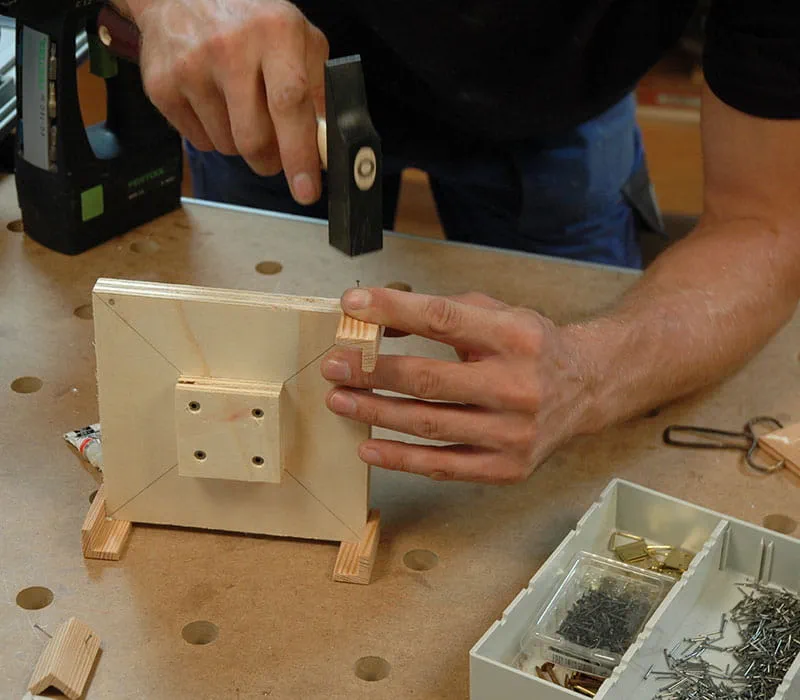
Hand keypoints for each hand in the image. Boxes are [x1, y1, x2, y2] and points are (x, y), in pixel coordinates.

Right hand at [130, 0, 327, 202]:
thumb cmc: (248, 19)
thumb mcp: (296, 35)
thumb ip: (318, 86)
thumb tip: (326, 142)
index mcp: (274, 32)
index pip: (289, 103)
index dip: (299, 153)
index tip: (306, 190)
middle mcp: (230, 48)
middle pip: (255, 139)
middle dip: (271, 160)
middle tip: (276, 153)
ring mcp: (191, 68)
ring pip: (228, 147)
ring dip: (241, 143)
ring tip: (238, 108)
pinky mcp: (161, 87)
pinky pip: (200, 141)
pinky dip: (213, 134)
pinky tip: (212, 102)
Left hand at [320, 288, 595, 483]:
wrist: (586, 389)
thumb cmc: (531, 347)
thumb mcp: (496, 314)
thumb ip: (444, 312)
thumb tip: (378, 320)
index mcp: (514, 336)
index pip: (443, 319)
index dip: (393, 310)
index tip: (351, 306)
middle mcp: (517, 385)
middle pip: (428, 378)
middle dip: (372, 371)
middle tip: (334, 366)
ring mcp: (513, 432)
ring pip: (429, 425)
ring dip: (376, 413)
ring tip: (341, 401)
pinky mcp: (508, 467)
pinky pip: (443, 465)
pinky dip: (401, 458)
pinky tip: (368, 447)